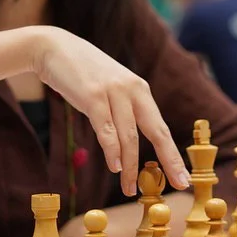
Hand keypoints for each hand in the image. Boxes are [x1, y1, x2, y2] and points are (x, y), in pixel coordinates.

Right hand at [30, 27, 189, 195]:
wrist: (53, 48)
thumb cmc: (83, 73)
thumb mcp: (111, 87)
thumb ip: (124, 108)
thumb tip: (131, 142)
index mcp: (140, 90)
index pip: (161, 128)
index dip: (173, 154)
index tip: (183, 177)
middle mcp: (132, 90)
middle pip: (157, 132)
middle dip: (169, 160)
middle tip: (178, 185)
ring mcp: (113, 92)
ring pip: (129, 137)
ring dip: (130, 166)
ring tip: (129, 188)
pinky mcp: (92, 96)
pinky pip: (106, 129)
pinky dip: (112, 150)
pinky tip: (114, 167)